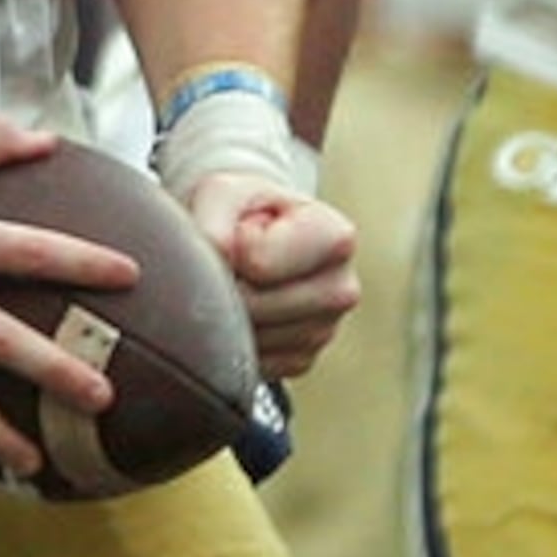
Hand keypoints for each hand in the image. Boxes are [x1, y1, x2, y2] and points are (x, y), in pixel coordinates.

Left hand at [195, 181, 357, 380]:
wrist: (251, 237)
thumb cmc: (242, 210)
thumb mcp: (223, 193)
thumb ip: (214, 219)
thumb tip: (218, 260)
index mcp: (335, 236)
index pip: (258, 263)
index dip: (230, 245)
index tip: (240, 230)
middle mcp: (342, 289)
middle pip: (253, 306)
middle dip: (224, 284)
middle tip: (229, 260)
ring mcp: (325, 331)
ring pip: (249, 339)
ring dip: (226, 314)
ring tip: (238, 280)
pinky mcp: (301, 361)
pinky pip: (251, 363)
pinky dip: (233, 341)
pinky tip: (243, 310)